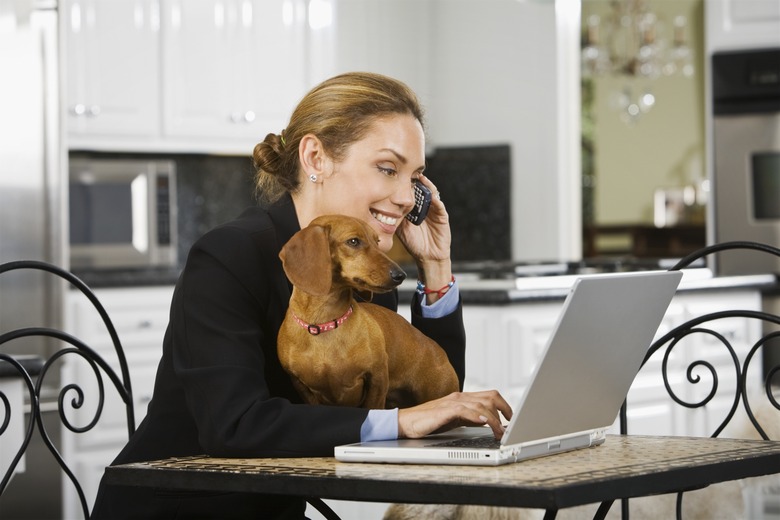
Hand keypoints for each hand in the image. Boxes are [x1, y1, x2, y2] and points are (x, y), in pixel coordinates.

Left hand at [396, 174, 449, 264]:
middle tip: (410, 172)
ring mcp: (435, 211)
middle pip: (422, 191)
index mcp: (415, 210)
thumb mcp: (401, 229)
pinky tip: (431, 195)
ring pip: (432, 194)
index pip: (411, 194)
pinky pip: (440, 206)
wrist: (428, 257)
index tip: (398, 177)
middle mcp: (425, 208)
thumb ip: (396, 218)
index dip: (406, 185)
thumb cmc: (414, 244)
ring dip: (427, 186)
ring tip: (421, 178)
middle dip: (417, 182)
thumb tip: (382, 208)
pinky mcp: (443, 217)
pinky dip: (436, 199)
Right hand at [397, 390, 512, 439]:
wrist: (406, 423)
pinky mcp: (444, 411)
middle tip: (510, 427)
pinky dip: (477, 416)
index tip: (512, 418)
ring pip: (480, 404)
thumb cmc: (428, 422)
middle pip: (490, 396)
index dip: (505, 405)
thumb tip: (488, 423)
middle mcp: (460, 397)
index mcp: (463, 398)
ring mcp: (452, 403)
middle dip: (504, 410)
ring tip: (499, 432)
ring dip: (493, 419)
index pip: (490, 395)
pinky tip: (484, 423)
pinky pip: (464, 410)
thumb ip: (470, 418)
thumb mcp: (455, 420)